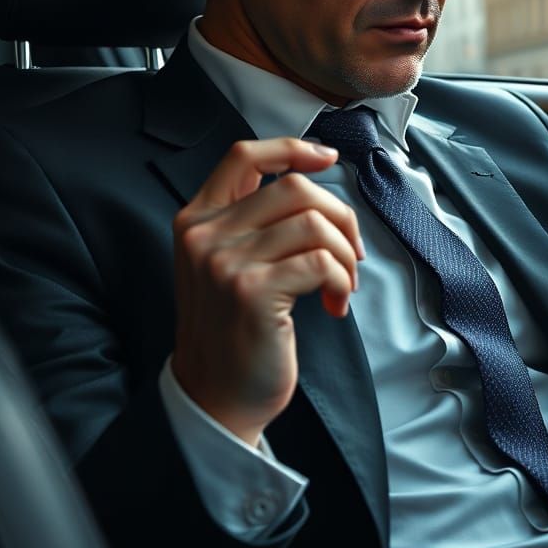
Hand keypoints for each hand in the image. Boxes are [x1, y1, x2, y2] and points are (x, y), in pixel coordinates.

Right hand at [171, 138, 363, 445]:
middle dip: (340, 217)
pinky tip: (335, 304)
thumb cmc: (236, 329)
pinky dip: (341, 280)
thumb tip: (313, 179)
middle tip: (350, 254)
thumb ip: (252, 221)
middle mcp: (204, 235)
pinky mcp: (251, 291)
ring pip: (315, 223)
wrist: (217, 398)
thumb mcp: (227, 264)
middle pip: (295, 188)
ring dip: (345, 255)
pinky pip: (321, 261)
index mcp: (197, 219)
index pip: (243, 156)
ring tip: (342, 285)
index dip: (291, 149)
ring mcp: (224, 262)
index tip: (328, 157)